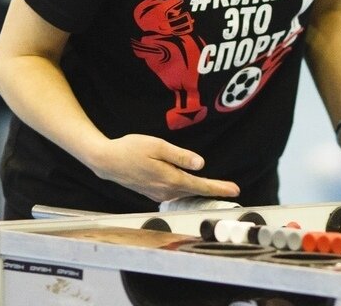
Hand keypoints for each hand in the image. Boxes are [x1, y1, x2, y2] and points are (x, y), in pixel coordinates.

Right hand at [80, 133, 240, 203]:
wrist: (106, 161)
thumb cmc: (130, 149)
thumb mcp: (157, 146)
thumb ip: (179, 156)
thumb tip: (200, 164)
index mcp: (170, 179)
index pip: (200, 186)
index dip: (218, 188)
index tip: (234, 190)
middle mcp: (166, 191)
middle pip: (195, 192)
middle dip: (213, 191)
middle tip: (231, 189)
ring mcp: (158, 194)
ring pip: (184, 193)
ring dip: (199, 191)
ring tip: (215, 187)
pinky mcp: (152, 193)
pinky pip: (175, 193)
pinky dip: (186, 190)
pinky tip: (190, 185)